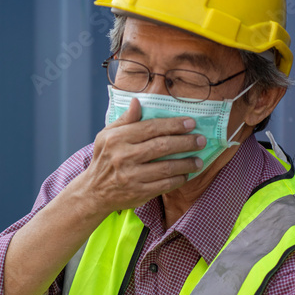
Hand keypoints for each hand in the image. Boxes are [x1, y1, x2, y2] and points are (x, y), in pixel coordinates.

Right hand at [73, 98, 205, 215]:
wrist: (93, 192)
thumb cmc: (104, 159)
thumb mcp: (107, 135)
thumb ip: (125, 120)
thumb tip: (137, 102)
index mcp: (117, 138)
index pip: (151, 128)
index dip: (173, 125)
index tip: (190, 123)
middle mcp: (123, 156)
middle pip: (162, 146)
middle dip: (185, 142)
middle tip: (200, 140)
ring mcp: (131, 176)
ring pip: (166, 167)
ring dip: (187, 163)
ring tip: (199, 160)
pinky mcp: (138, 193)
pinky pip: (164, 185)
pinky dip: (178, 179)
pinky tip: (186, 175)